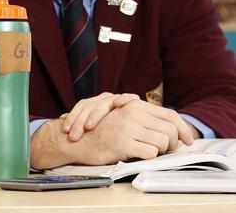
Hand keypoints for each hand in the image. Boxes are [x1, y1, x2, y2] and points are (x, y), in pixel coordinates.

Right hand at [31, 100, 194, 169]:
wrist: (75, 138)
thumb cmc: (98, 130)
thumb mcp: (119, 116)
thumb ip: (140, 116)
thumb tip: (169, 127)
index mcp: (133, 104)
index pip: (169, 114)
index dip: (182, 128)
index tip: (187, 139)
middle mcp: (132, 112)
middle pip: (170, 128)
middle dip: (174, 142)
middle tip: (170, 149)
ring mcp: (128, 126)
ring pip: (163, 141)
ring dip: (161, 150)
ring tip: (151, 152)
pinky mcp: (123, 142)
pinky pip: (150, 152)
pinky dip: (149, 157)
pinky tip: (138, 155)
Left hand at [60, 92, 139, 140]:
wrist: (136, 121)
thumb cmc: (113, 127)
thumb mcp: (97, 125)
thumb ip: (83, 121)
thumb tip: (61, 117)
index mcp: (96, 103)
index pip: (81, 106)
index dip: (73, 117)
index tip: (66, 130)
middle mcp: (105, 99)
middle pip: (90, 105)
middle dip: (80, 120)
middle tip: (73, 136)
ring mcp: (118, 98)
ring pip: (104, 102)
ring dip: (96, 113)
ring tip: (89, 126)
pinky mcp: (133, 101)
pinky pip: (129, 97)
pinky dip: (124, 98)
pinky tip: (118, 103)